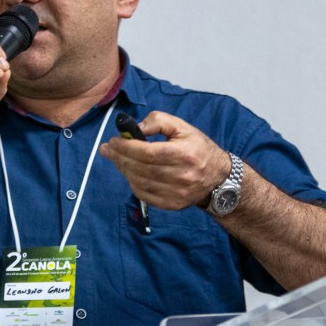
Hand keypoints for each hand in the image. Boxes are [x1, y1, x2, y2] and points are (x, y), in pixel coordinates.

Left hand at [99, 111, 229, 209]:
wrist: (218, 178)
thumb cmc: (198, 149)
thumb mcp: (183, 127)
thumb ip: (159, 121)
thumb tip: (137, 128)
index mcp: (184, 154)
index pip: (147, 153)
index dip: (126, 147)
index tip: (113, 141)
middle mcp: (181, 176)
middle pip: (141, 168)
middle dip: (119, 157)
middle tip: (107, 149)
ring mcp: (177, 193)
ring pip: (140, 182)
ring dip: (124, 170)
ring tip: (117, 159)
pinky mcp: (172, 204)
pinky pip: (145, 195)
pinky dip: (133, 183)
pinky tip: (129, 173)